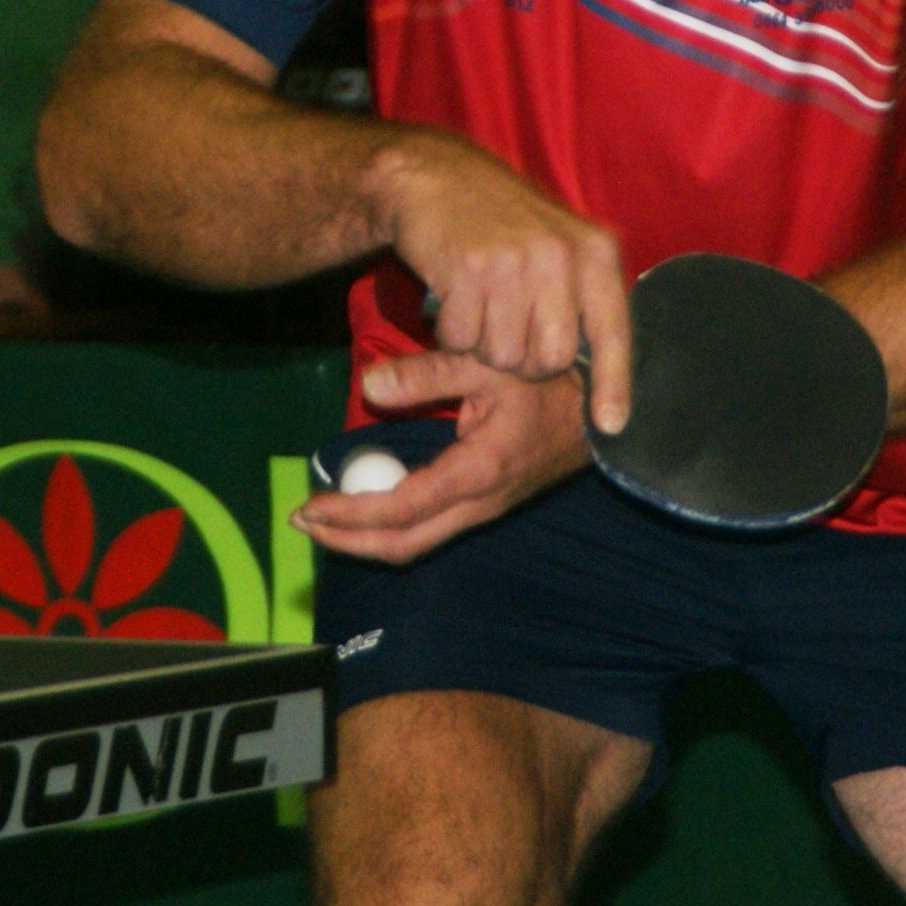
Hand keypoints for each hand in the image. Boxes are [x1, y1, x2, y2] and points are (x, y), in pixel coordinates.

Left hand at [289, 353, 593, 563]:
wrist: (603, 406)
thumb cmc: (547, 379)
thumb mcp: (486, 362)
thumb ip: (425, 374)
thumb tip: (368, 384)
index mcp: (478, 472)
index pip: (400, 508)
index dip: (350, 514)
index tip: (310, 506)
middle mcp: (480, 503)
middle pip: (404, 543)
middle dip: (348, 539)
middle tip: (303, 520)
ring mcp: (485, 509)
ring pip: (417, 542)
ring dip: (367, 537)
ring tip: (324, 519)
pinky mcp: (487, 504)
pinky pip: (431, 528)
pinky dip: (392, 525)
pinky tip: (367, 505)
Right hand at [383, 135, 631, 433]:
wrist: (434, 178)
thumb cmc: (501, 223)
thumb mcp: (558, 245)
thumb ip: (581, 297)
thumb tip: (597, 372)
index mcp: (593, 251)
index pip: (612, 330)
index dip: (613, 383)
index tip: (610, 425)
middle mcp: (559, 255)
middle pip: (550, 359)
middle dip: (524, 362)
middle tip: (505, 329)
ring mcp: (512, 261)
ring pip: (503, 356)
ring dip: (482, 345)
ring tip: (477, 304)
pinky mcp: (465, 269)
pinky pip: (460, 339)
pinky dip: (450, 331)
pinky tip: (452, 295)